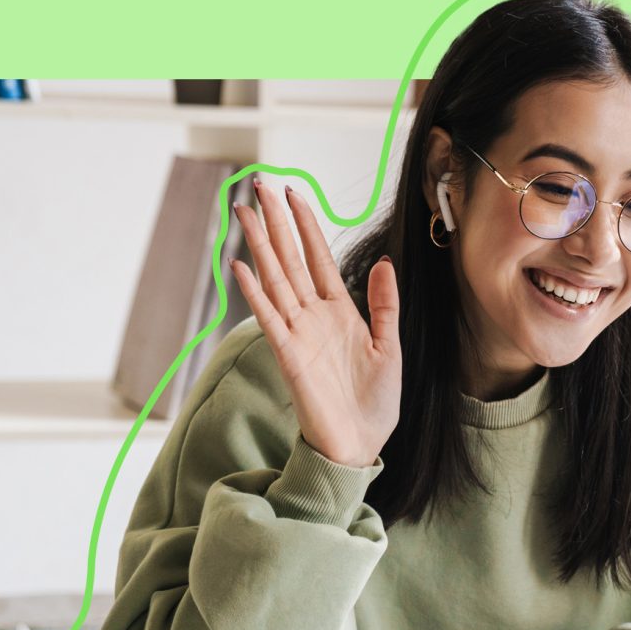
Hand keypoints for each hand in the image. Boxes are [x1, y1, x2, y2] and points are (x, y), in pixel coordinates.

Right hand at [230, 177, 400, 467]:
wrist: (360, 444)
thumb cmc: (374, 402)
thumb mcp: (389, 346)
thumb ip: (384, 304)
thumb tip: (384, 262)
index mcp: (340, 312)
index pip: (319, 258)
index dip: (307, 225)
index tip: (294, 193)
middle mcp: (314, 316)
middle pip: (290, 259)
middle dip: (275, 222)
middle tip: (258, 184)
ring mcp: (298, 334)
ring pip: (275, 279)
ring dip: (259, 245)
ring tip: (243, 212)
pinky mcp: (288, 356)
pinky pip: (269, 318)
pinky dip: (255, 292)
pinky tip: (241, 266)